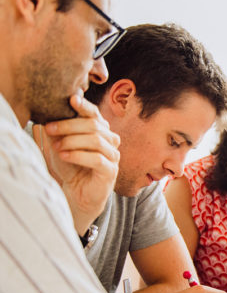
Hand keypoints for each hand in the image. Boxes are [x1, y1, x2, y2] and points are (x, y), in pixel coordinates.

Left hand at [39, 93, 119, 233]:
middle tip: (50, 128)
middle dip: (69, 126)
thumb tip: (47, 113)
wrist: (78, 193)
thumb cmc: (72, 167)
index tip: (71, 99)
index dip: (85, 106)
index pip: (95, 114)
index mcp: (101, 131)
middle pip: (94, 126)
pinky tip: (64, 156)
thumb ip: (58, 130)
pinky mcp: (111, 172)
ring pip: (96, 141)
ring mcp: (113, 156)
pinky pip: (97, 159)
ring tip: (57, 147)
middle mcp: (111, 141)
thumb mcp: (61, 145)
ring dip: (73, 142)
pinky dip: (78, 156)